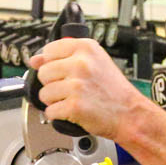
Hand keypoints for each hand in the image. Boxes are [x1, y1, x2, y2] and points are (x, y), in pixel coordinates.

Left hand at [27, 37, 141, 139]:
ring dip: (55, 101)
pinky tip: (73, 112)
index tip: (62, 72)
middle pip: (43, 73)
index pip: (49, 50)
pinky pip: (50, 111)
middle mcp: (81, 64)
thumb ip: (65, 57)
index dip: (51, 64)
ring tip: (73, 101)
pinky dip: (58, 115)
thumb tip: (35, 60)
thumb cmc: (114, 91)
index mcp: (86, 48)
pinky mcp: (74, 106)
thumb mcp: (95, 62)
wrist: (130, 114)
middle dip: (53, 84)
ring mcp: (77, 85)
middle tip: (71, 90)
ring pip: (44, 94)